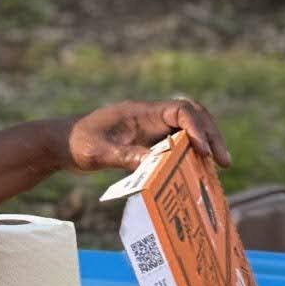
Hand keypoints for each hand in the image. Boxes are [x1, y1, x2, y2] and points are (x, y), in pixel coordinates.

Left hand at [62, 97, 230, 171]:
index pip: (180, 111)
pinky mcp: (146, 140)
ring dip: (203, 145)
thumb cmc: (77, 143)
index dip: (197, 128)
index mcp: (141, 112)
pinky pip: (175, 143)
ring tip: (216, 170)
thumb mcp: (99, 152)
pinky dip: (189, 156)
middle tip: (223, 162)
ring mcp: (149, 128)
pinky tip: (196, 174)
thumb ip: (126, 156)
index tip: (203, 151)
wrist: (60, 142)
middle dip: (211, 135)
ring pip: (187, 130)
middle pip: (192, 117)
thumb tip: (157, 165)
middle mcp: (150, 116)